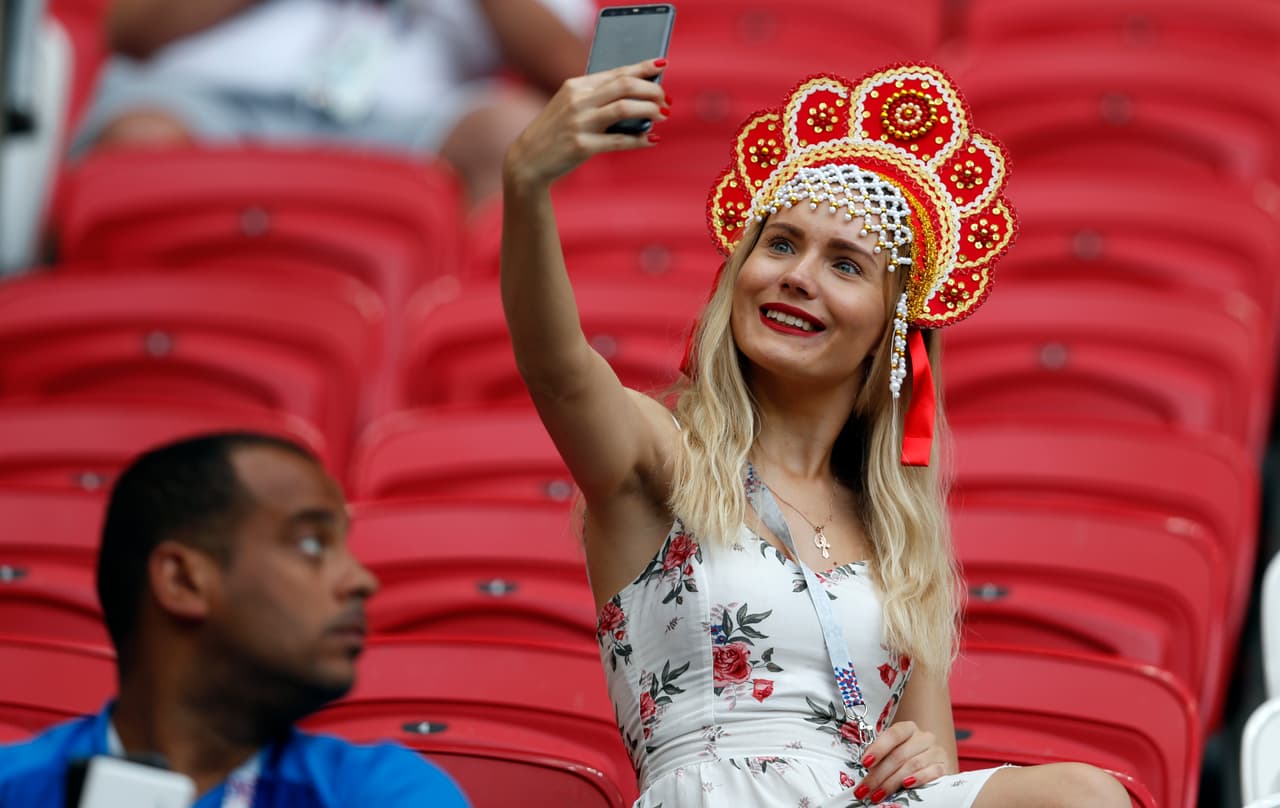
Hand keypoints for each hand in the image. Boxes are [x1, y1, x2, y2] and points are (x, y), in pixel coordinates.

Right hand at [502, 59, 669, 190]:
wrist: (527, 161)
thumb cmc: (556, 133)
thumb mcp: (570, 107)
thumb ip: (596, 98)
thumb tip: (637, 99)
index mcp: (576, 86)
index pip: (616, 72)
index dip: (642, 68)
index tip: (662, 65)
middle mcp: (577, 100)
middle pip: (624, 86)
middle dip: (651, 90)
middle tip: (666, 99)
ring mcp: (579, 123)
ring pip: (624, 108)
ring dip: (649, 110)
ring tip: (662, 115)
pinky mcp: (581, 146)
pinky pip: (619, 141)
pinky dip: (639, 140)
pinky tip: (651, 140)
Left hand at [853, 721, 948, 804]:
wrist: (932, 764)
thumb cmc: (907, 757)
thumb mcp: (892, 752)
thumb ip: (881, 757)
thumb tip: (865, 768)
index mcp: (908, 729)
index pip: (893, 734)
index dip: (878, 748)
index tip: (865, 763)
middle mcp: (923, 737)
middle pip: (899, 755)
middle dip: (879, 774)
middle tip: (865, 788)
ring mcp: (936, 751)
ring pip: (912, 765)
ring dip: (892, 782)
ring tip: (878, 794)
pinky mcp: (944, 766)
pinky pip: (931, 773)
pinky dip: (917, 779)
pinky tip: (905, 786)